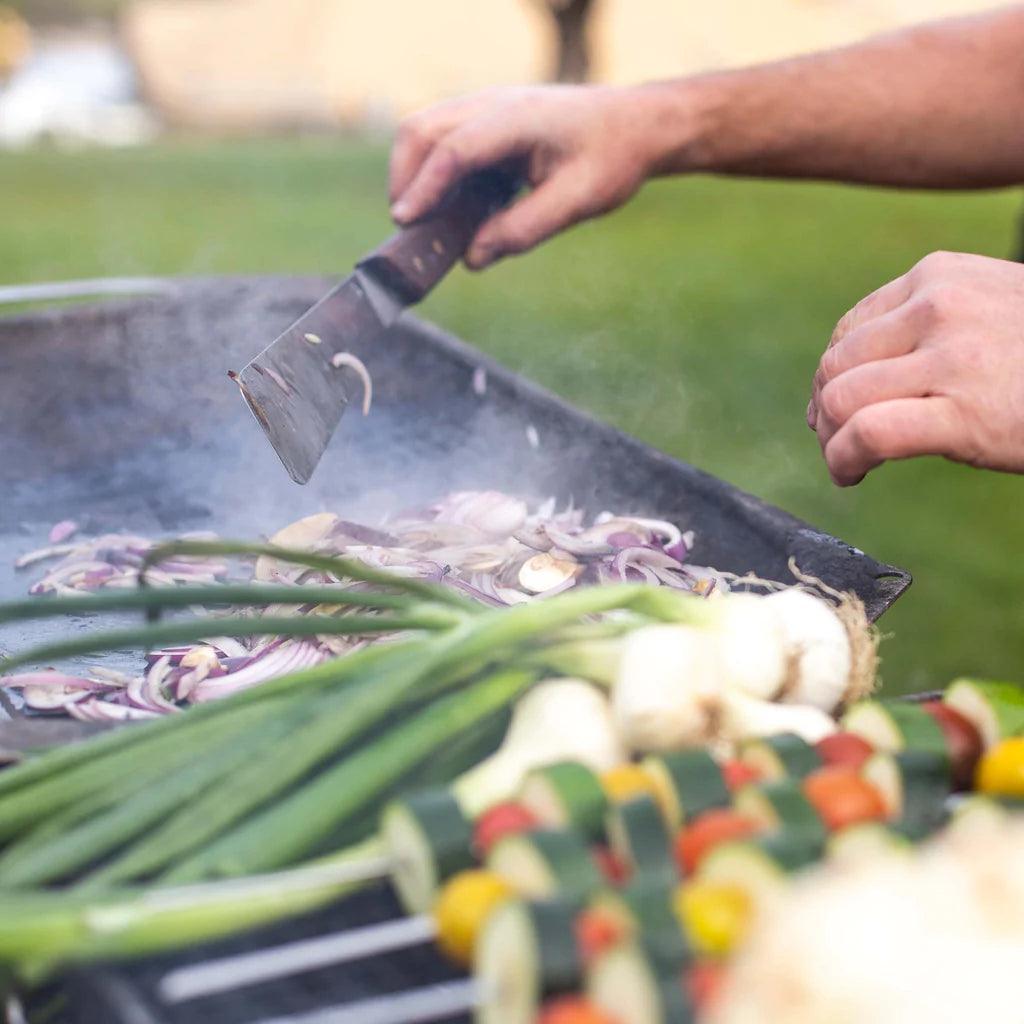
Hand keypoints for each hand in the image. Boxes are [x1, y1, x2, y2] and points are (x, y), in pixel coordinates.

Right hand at [389, 85, 664, 268]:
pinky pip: (442, 142)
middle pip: (421, 130)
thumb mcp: (577, 202)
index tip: (405, 221)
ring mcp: (485, 108)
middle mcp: (493, 104)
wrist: (634, 126)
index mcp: (518, 119)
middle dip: (405, 179)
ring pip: (424, 131)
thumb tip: (471, 258)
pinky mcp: (485, 122)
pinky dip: (433, 174)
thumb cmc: (611, 159)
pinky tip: (452, 209)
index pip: (454, 148)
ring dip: (414, 176)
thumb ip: (523, 230)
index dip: (424, 187)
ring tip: (425, 223)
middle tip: (408, 229)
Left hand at [808, 250, 1023, 484]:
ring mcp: (951, 358)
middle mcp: (939, 307)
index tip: (834, 408)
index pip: (849, 329)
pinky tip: (850, 474)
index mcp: (940, 277)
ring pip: (841, 398)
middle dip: (826, 409)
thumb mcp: (992, 310)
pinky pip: (867, 434)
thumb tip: (852, 370)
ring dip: (830, 439)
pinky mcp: (963, 413)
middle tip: (836, 440)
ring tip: (846, 460)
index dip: (832, 376)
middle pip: (837, 364)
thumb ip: (931, 325)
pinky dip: (843, 459)